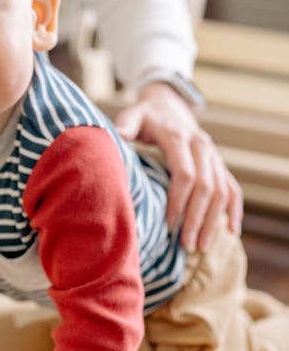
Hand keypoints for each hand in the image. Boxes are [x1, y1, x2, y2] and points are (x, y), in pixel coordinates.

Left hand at [115, 83, 242, 251]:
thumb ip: (126, 125)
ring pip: (222, 191)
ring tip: (202, 247)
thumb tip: (118, 136)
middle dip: (197, 218)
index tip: (168, 226)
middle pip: (207, 187)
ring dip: (214, 220)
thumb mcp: (133, 115)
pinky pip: (232, 187)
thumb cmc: (146, 116)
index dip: (178, 201)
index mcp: (179, 137)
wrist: (169, 103)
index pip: (185, 174)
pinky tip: (231, 231)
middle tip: (186, 245)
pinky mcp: (219, 164)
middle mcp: (201, 146)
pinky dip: (234, 209)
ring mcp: (214, 155)